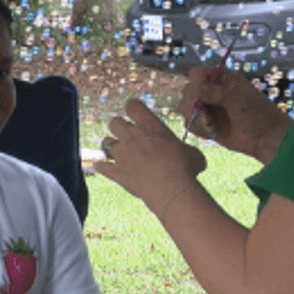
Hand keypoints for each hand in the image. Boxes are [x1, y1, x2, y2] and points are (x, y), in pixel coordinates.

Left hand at [95, 99, 205, 213]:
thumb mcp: (193, 153)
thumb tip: (193, 158)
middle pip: (113, 122)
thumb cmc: (185, 168)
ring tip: (120, 154)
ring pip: (105, 142)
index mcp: (150, 125)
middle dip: (119, 127)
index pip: (132, 105)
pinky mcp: (116, 172)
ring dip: (111, 147)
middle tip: (128, 137)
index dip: (133, 109)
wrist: (170, 187)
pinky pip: (100, 166)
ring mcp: (121, 153)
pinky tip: (102, 167)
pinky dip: (101, 166)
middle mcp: (132, 135)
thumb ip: (185, 150)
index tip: (137, 115)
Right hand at [177, 66, 291, 161]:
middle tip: (206, 115)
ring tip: (210, 124)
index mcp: (222, 79)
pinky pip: (189, 124)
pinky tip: (212, 132)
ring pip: (184, 108)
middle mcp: (212, 91)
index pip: (197, 73)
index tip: (201, 96)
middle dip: (193, 103)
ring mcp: (208, 108)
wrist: (265, 139)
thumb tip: (195, 88)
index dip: (196, 83)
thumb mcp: (239, 100)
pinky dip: (197, 128)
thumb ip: (216, 93)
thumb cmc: (258, 114)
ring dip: (194, 117)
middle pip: (187, 90)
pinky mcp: (206, 124)